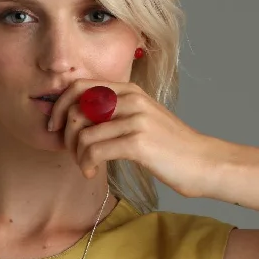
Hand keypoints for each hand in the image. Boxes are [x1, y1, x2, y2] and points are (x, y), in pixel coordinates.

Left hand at [46, 78, 218, 198]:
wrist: (204, 162)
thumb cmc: (170, 147)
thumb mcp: (142, 119)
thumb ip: (114, 113)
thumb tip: (78, 119)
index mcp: (129, 90)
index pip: (79, 86)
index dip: (59, 106)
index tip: (55, 127)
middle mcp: (131, 99)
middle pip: (75, 108)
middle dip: (65, 134)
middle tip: (72, 153)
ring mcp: (135, 119)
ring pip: (82, 133)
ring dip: (77, 155)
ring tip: (86, 166)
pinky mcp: (138, 142)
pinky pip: (95, 150)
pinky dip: (87, 164)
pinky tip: (92, 172)